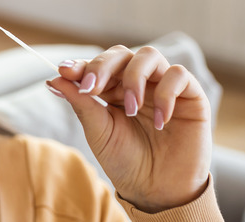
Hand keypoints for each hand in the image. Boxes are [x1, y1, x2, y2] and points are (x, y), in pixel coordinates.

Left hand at [46, 45, 211, 211]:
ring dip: (134, 78)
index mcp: (113, 89)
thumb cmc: (126, 161)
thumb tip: (54, 79)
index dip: (81, 65)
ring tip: (130, 108)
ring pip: (149, 56)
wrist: (157, 190)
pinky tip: (159, 120)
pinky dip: (165, 93)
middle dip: (102, 67)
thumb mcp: (98, 132)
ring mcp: (163, 86)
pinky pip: (179, 75)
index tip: (65, 71)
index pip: (98, 65)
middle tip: (92, 88)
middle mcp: (138, 82)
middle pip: (121, 54)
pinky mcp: (190, 96)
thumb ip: (81, 103)